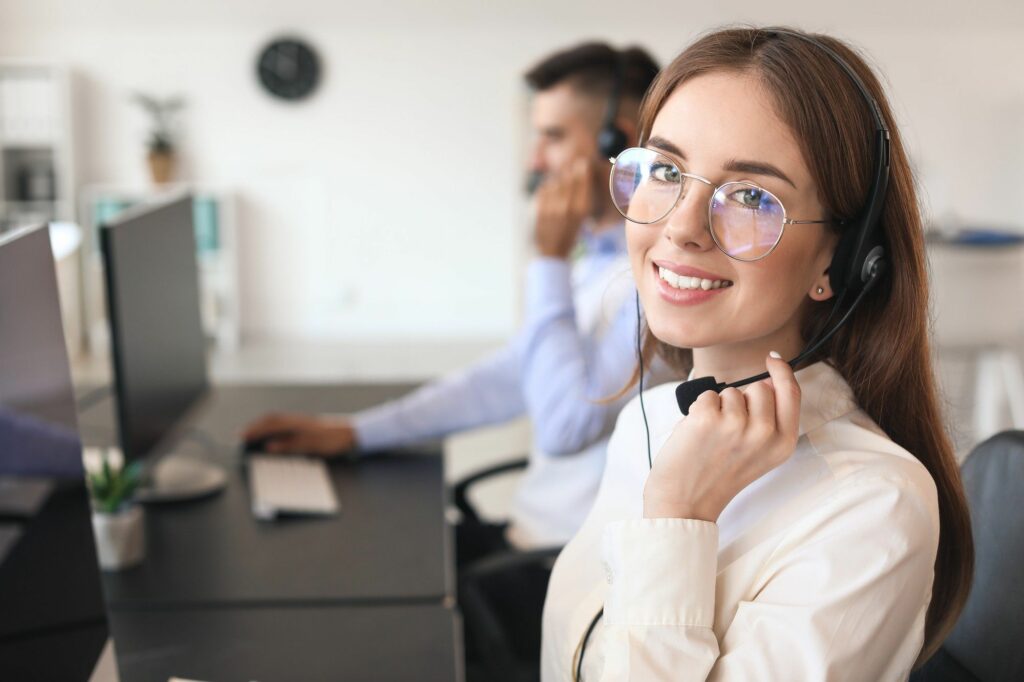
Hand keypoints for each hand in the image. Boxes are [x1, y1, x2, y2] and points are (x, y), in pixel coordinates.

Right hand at [241, 412, 356, 457]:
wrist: (352, 433)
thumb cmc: (333, 439)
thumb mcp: (311, 445)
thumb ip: (289, 445)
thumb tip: (269, 446)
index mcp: (296, 423)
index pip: (269, 424)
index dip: (254, 430)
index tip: (241, 437)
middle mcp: (297, 420)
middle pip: (271, 420)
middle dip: (255, 427)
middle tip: (241, 436)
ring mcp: (301, 422)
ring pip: (277, 421)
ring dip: (263, 427)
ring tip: (252, 435)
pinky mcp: (306, 426)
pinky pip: (284, 425)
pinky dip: (273, 429)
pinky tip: (273, 436)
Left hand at [533, 157, 592, 258]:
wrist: (552, 251)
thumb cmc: (570, 234)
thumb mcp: (581, 218)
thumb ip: (580, 198)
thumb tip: (579, 175)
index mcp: (581, 210)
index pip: (583, 182)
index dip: (583, 170)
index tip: (582, 163)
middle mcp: (568, 208)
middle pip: (569, 179)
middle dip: (570, 169)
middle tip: (571, 163)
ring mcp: (553, 208)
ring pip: (556, 182)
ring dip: (558, 176)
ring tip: (561, 174)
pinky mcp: (541, 210)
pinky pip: (544, 189)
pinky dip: (548, 185)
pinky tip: (551, 185)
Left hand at [643, 354, 801, 521]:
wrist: (685, 503)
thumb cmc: (718, 475)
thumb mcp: (759, 453)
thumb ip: (769, 420)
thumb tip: (767, 379)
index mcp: (783, 443)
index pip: (792, 393)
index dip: (782, 371)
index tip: (773, 358)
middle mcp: (765, 434)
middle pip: (759, 387)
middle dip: (742, 399)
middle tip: (729, 431)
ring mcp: (737, 426)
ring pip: (730, 391)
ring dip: (718, 407)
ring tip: (711, 437)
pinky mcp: (708, 420)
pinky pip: (706, 396)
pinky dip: (698, 410)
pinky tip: (697, 435)